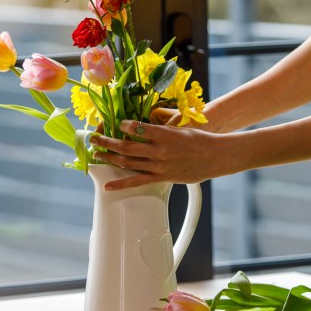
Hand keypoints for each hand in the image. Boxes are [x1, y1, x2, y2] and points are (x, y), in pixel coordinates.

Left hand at [92, 120, 227, 189]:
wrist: (215, 157)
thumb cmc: (200, 140)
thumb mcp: (180, 129)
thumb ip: (162, 130)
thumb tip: (147, 128)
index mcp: (163, 133)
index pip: (137, 127)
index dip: (123, 126)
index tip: (115, 124)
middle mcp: (158, 149)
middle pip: (126, 146)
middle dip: (107, 142)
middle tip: (94, 138)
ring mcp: (159, 164)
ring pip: (128, 162)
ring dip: (109, 158)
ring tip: (96, 155)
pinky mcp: (162, 177)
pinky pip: (137, 181)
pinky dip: (121, 184)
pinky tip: (108, 186)